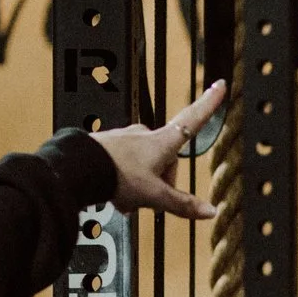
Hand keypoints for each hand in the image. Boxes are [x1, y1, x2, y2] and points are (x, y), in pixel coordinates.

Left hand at [91, 81, 222, 219]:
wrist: (78, 170)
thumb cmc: (116, 176)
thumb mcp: (155, 195)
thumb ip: (182, 204)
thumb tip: (209, 211)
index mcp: (163, 142)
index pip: (193, 119)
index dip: (209, 103)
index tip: (219, 85)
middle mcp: (145, 135)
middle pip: (167, 158)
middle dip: (162, 180)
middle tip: (149, 199)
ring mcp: (125, 139)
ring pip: (144, 164)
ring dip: (140, 184)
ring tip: (126, 199)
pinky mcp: (108, 146)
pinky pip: (123, 166)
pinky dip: (122, 181)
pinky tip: (114, 193)